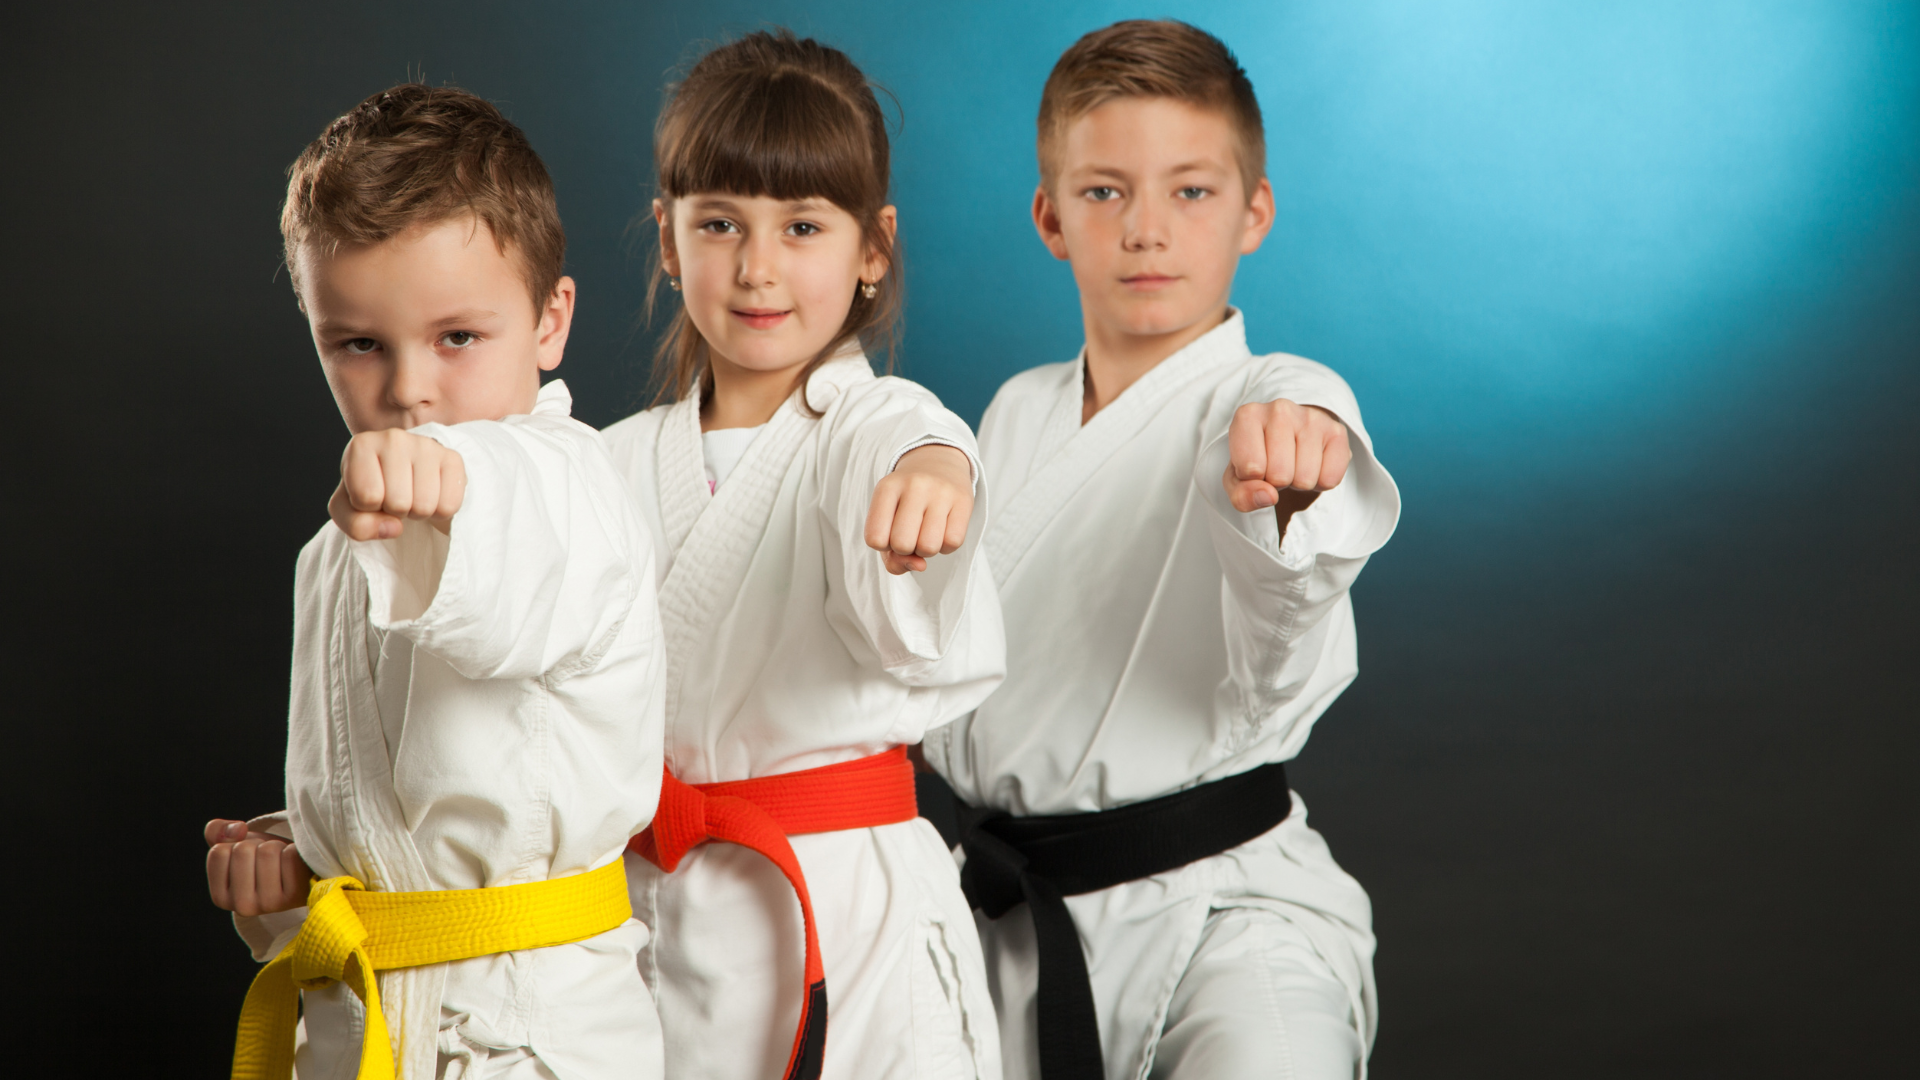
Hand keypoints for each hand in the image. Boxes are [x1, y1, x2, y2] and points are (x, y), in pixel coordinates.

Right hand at [205, 819, 311, 915]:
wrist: (297, 875)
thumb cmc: (260, 860)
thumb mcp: (232, 845)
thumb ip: (216, 831)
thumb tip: (238, 829)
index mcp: (220, 897)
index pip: (219, 852)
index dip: (236, 844)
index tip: (247, 858)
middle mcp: (241, 906)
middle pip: (243, 849)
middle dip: (257, 844)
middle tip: (267, 859)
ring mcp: (269, 903)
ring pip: (268, 850)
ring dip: (277, 847)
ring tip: (280, 862)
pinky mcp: (295, 895)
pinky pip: (291, 855)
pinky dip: (293, 850)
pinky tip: (294, 865)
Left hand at [329, 429, 466, 540]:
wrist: (404, 473)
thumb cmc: (372, 489)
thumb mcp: (351, 510)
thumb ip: (357, 526)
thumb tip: (394, 528)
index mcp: (361, 445)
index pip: (366, 499)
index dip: (368, 508)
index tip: (371, 494)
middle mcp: (394, 438)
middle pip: (398, 503)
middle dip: (396, 511)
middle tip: (395, 496)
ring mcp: (427, 445)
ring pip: (424, 506)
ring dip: (418, 513)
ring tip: (412, 495)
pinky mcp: (453, 457)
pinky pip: (449, 505)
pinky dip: (440, 511)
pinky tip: (432, 494)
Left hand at [865, 445, 973, 574]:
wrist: (938, 464)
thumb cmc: (906, 504)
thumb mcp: (889, 522)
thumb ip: (892, 558)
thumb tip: (920, 566)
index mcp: (887, 487)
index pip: (875, 539)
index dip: (883, 545)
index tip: (891, 530)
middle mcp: (913, 485)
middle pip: (902, 544)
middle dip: (905, 549)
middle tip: (911, 533)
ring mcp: (940, 491)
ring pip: (928, 547)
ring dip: (927, 550)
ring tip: (926, 532)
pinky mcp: (964, 500)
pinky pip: (953, 543)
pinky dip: (946, 546)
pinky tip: (943, 530)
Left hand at [1222, 400, 1350, 513]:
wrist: (1289, 441)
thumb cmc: (1258, 459)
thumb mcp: (1238, 481)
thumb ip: (1242, 495)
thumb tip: (1269, 496)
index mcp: (1248, 416)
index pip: (1251, 469)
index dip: (1252, 479)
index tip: (1253, 467)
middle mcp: (1280, 409)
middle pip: (1279, 475)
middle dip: (1277, 482)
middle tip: (1277, 466)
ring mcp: (1311, 417)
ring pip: (1305, 478)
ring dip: (1299, 482)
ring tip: (1294, 463)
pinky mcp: (1337, 431)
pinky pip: (1330, 479)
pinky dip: (1321, 482)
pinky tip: (1314, 463)